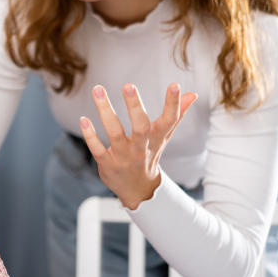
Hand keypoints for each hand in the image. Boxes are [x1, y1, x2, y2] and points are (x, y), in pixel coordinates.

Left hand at [80, 83, 196, 209]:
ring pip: (114, 133)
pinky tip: (84, 119)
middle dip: (135, 106)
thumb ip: (176, 115)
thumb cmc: (150, 155)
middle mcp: (141, 147)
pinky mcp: (107, 163)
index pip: (168, 121)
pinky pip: (97, 149)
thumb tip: (193, 94)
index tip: (175, 85)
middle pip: (140, 127)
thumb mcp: (163, 137)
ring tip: (98, 89)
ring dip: (105, 111)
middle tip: (129, 85)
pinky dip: (90, 135)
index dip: (173, 104)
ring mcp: (124, 156)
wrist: (138, 191)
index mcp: (156, 139)